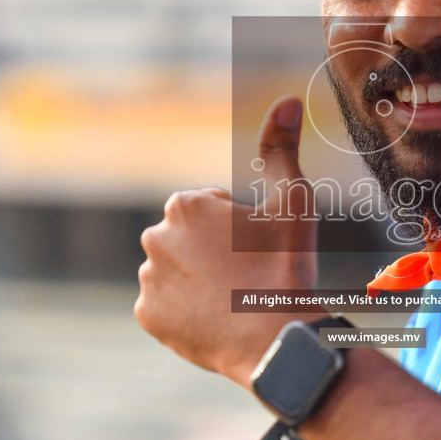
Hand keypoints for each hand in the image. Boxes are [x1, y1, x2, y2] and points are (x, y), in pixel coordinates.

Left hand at [135, 97, 320, 384]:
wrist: (273, 338)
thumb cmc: (285, 266)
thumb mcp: (294, 201)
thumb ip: (282, 149)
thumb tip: (286, 100)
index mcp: (186, 205)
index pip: (211, 211)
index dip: (240, 228)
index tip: (257, 250)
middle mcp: (155, 236)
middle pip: (190, 240)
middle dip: (214, 253)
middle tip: (248, 276)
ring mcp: (148, 278)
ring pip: (177, 272)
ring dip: (199, 280)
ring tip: (233, 299)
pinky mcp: (147, 315)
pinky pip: (166, 307)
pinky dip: (186, 311)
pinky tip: (215, 318)